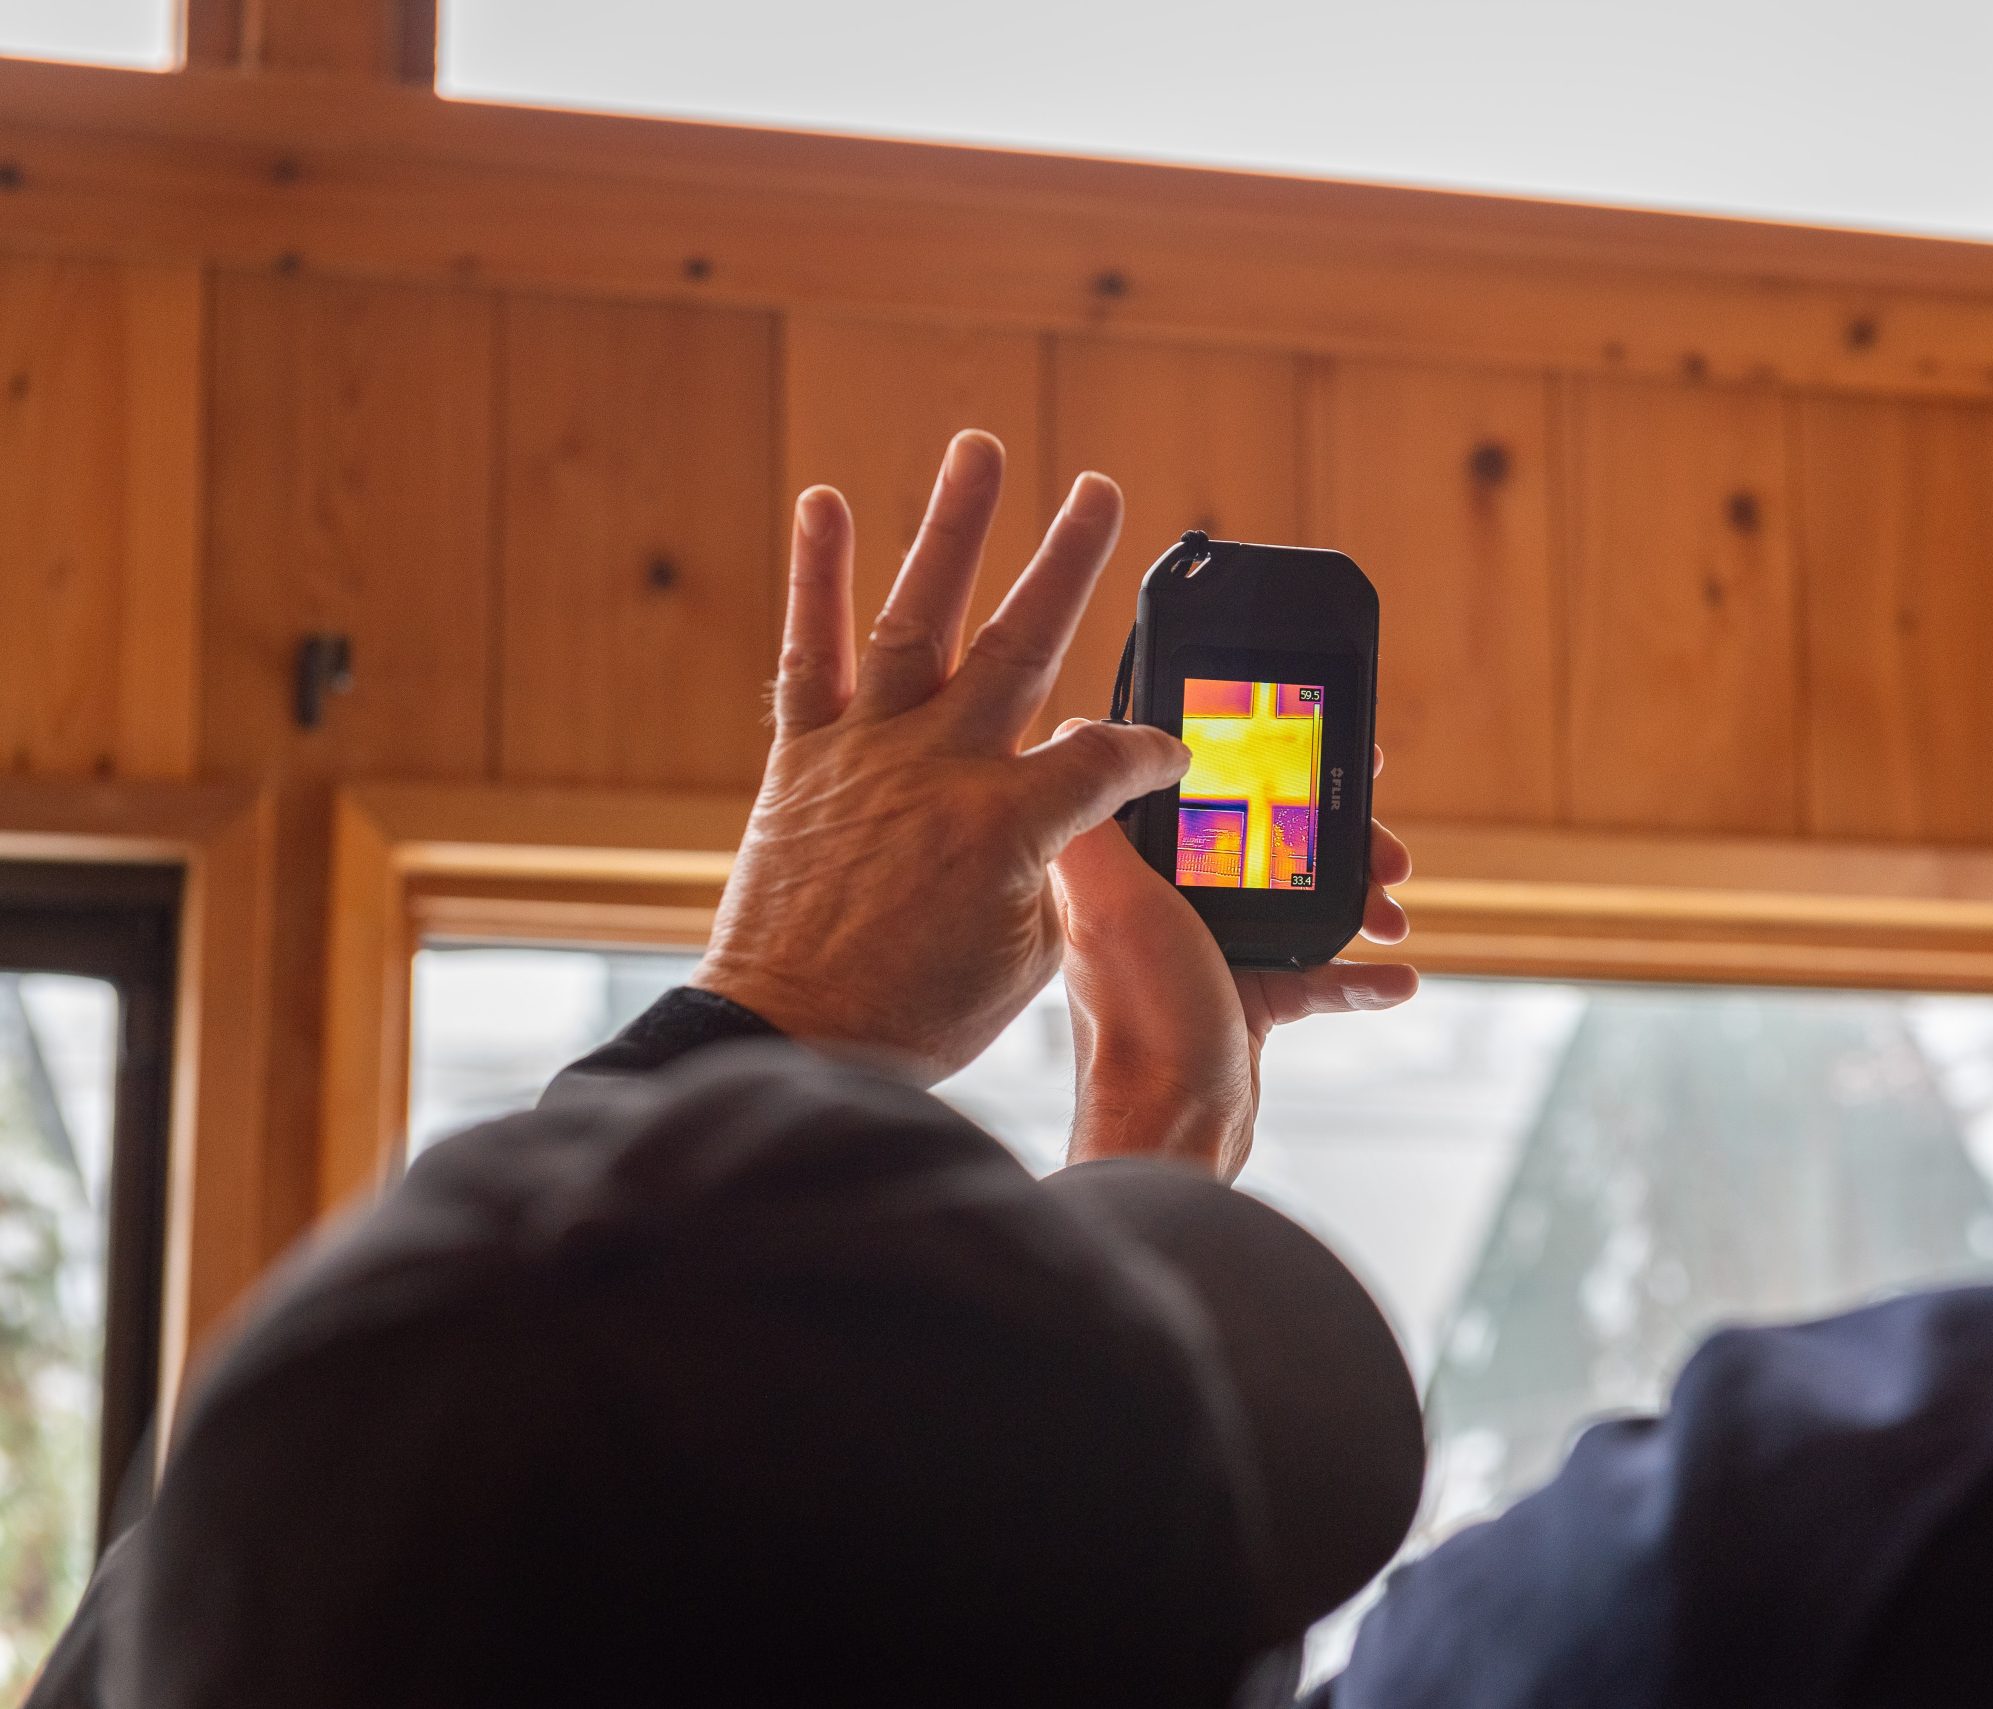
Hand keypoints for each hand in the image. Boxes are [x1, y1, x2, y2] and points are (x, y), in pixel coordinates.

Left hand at [695, 432, 1191, 1080]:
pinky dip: (816, 577)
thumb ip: (1066, 875)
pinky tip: (825, 502)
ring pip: (921, 616)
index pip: (1109, 758)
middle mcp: (942, 764)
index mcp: (1014, 821)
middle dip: (1071, 564)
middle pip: (1025, 642)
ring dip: (951, 528)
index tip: (1175, 755)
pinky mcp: (805, 758)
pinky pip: (810, 653)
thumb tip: (1086, 828)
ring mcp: (868, 750)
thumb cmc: (917, 1015)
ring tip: (979, 449)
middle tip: (1104, 492)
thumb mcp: (1030, 958)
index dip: (1151, 753)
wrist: (791, 1035)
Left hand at [1052, 740, 1418, 1179]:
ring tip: (1391, 915)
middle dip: (1336, 838)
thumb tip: (1071, 729)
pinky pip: (1316, 974)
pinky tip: (1398, 978)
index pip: (1205, 787)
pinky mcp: (1246, 998)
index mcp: (1135, 865)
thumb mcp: (1108, 899)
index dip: (1264, 762)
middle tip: (1384, 847)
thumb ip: (1093, 818)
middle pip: (1269, 838)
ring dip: (1357, 899)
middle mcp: (1169, 899)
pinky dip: (1360, 976)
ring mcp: (1211, 948)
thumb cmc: (1138, 1017)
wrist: (1170, 1129)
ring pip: (1301, 898)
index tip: (1324, 749)